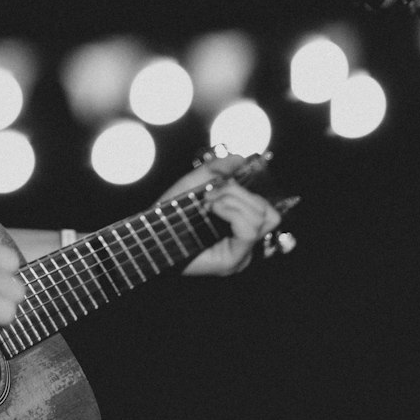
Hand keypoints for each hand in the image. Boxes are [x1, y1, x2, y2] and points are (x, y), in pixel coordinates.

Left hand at [162, 156, 279, 276]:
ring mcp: (240, 255)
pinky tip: (213, 210)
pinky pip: (247, 230)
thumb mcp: (196, 184)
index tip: (224, 185)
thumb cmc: (170, 212)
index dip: (250, 192)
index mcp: (240, 228)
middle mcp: (244, 245)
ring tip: (209, 203)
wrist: (150, 232)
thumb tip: (240, 158)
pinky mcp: (231, 261)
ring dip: (233, 201)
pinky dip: (231, 212)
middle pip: (268, 213)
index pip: (268, 211)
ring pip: (260, 219)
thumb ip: (218, 170)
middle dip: (240, 194)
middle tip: (212, 195)